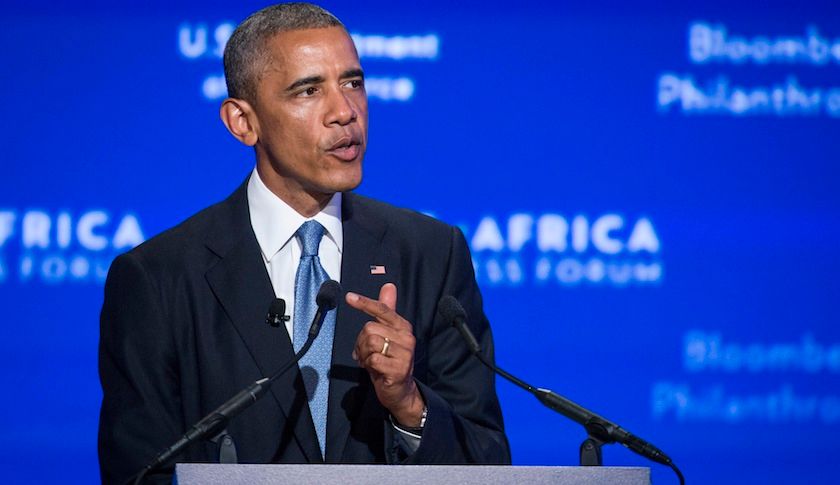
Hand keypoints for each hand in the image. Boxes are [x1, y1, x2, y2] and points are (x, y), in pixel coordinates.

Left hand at [347, 283, 424, 426]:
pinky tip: (374, 370)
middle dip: (361, 342)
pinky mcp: (399, 369)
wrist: (400, 390)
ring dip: (363, 354)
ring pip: (370, 342)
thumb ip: (386, 311)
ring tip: (370, 361)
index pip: (382, 309)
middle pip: (370, 328)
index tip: (348, 297)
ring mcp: (405, 354)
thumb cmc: (390, 361)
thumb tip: (389, 286)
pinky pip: (372, 359)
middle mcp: (407, 337)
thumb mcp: (387, 335)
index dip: (364, 303)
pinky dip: (367, 365)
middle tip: (366, 353)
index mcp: (403, 326)